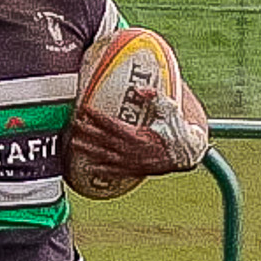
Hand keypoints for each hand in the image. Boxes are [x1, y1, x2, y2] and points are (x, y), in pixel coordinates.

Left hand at [67, 89, 188, 184]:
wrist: (186, 155)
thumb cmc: (178, 132)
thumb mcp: (169, 111)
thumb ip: (155, 98)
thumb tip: (140, 89)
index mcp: (136, 135)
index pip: (111, 124)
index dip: (96, 116)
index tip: (84, 108)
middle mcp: (130, 150)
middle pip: (103, 140)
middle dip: (87, 131)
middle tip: (73, 124)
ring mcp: (131, 162)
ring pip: (104, 155)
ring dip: (88, 150)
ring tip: (74, 144)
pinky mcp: (134, 170)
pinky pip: (114, 171)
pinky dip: (101, 170)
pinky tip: (90, 168)